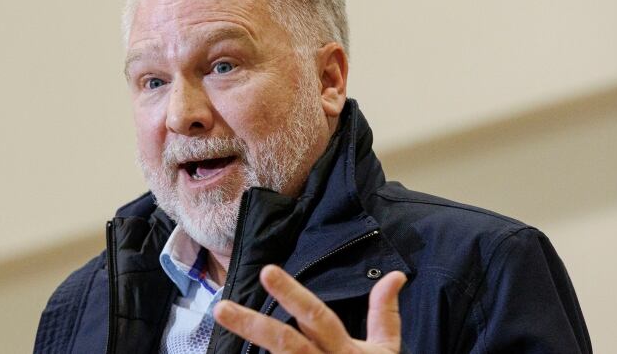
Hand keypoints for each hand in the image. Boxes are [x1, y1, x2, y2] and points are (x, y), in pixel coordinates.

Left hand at [213, 265, 406, 352]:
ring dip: (248, 342)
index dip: (291, 294)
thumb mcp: (385, 351)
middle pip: (285, 344)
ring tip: (221, 324)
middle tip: (221, 308)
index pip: (316, 316)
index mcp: (345, 350)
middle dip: (252, 325)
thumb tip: (396, 275)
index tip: (267, 271)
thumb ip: (385, 313)